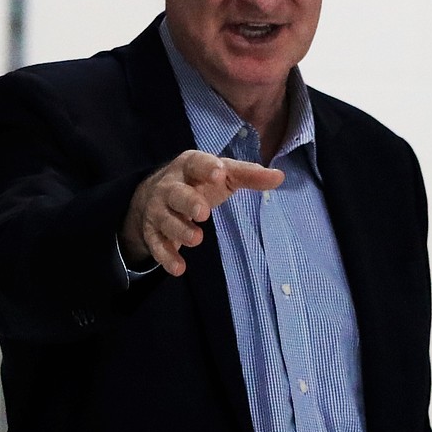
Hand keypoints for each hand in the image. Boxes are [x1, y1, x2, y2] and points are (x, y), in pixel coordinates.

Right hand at [120, 150, 283, 276]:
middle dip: (188, 202)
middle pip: (176, 193)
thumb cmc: (198, 183)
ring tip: (196, 239)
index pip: (196, 163)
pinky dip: (166, 257)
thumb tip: (279, 177)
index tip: (219, 174)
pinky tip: (179, 268)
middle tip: (203, 212)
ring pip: (166, 220)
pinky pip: (157, 245)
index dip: (206, 168)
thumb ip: (249, 175)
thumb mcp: (223, 176)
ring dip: (180, 230)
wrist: (152, 196)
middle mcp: (169, 187)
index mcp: (189, 166)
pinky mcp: (152, 232)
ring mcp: (158, 210)